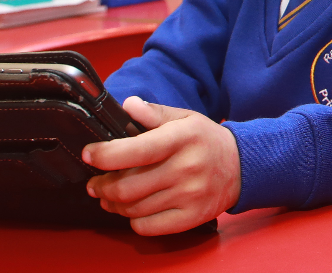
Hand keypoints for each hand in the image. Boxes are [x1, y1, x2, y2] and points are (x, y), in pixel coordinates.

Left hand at [82, 97, 242, 235]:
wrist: (242, 166)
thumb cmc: (206, 141)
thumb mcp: (184, 119)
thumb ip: (154, 113)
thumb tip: (127, 105)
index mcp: (181, 139)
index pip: (135, 151)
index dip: (105, 155)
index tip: (89, 155)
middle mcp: (185, 169)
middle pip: (128, 187)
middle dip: (101, 187)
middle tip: (94, 184)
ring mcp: (189, 196)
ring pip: (134, 209)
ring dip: (113, 204)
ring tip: (109, 197)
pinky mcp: (192, 217)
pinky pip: (149, 227)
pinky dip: (133, 220)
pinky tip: (133, 210)